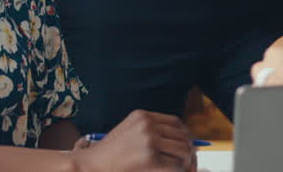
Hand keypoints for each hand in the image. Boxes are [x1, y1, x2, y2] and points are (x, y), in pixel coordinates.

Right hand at [72, 110, 197, 171]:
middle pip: (183, 135)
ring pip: (183, 150)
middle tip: (190, 166)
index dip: (185, 136)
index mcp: (142, 116)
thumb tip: (184, 145)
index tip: (187, 149)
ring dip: (186, 163)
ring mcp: (149, 140)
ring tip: (182, 171)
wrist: (91, 165)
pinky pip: (176, 166)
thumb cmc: (110, 155)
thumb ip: (151, 133)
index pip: (176, 122)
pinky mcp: (150, 158)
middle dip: (190, 152)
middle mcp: (147, 124)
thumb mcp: (129, 133)